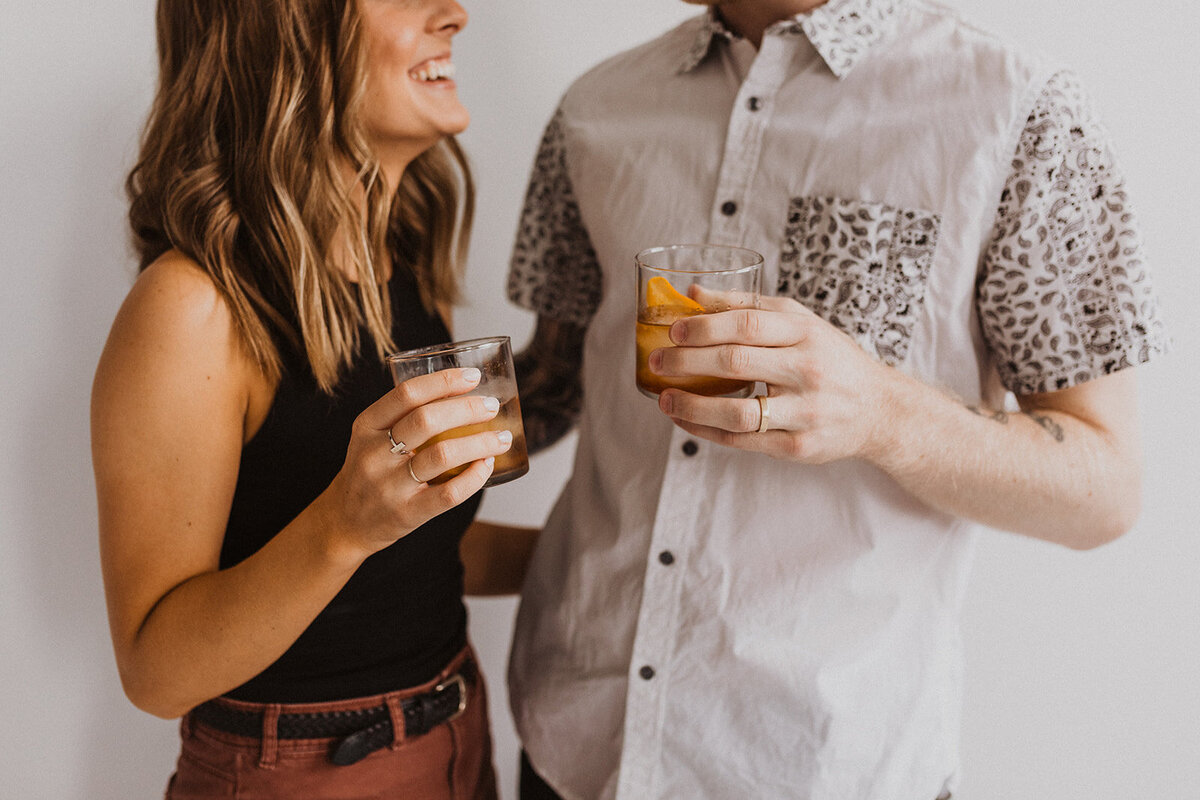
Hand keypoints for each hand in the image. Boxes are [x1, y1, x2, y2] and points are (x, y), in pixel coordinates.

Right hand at [316, 367, 513, 558]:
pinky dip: (475, 477)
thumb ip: (403, 417)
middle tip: (491, 406)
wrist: (345, 522)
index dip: (444, 381)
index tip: (473, 376)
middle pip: (427, 420)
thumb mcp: (370, 438)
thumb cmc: (369, 471)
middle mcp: (374, 454)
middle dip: (467, 409)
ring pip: (442, 455)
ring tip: (501, 437)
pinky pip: (449, 493)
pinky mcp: (407, 513)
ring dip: (480, 443)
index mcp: (367, 426)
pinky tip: (487, 465)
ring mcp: (389, 486)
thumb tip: (461, 393)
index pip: (407, 394)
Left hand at [652, 296, 898, 463]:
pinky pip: (741, 440)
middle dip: (687, 362)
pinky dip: (705, 430)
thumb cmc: (829, 358)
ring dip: (691, 405)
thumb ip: (747, 306)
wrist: (879, 410)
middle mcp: (808, 370)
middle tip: (658, 361)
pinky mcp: (797, 447)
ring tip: (664, 398)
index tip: (674, 330)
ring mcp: (805, 412)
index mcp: (807, 332)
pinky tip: (684, 418)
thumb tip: (692, 294)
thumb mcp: (799, 323)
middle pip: (736, 363)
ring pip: (736, 411)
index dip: (705, 327)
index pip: (748, 324)